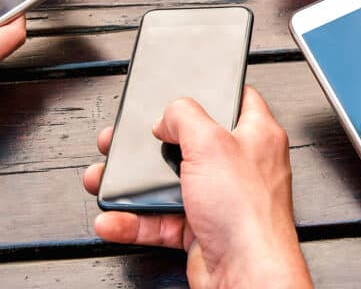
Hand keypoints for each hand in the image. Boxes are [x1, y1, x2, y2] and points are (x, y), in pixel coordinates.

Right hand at [82, 87, 311, 287]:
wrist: (246, 275)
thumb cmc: (248, 213)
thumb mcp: (210, 143)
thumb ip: (185, 116)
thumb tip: (168, 115)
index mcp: (256, 135)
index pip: (237, 99)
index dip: (210, 92)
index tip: (182, 90)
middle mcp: (239, 165)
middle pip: (190, 143)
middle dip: (150, 144)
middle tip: (123, 140)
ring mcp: (219, 200)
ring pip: (168, 184)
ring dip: (132, 185)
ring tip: (104, 178)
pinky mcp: (201, 230)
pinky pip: (160, 220)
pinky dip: (133, 220)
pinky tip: (113, 217)